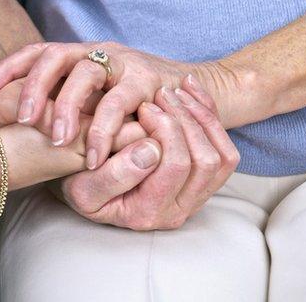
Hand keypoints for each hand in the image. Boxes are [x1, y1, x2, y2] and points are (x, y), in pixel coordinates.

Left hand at [0, 42, 237, 168]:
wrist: (190, 92)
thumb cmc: (131, 103)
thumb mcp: (93, 99)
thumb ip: (64, 104)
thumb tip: (15, 123)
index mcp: (78, 54)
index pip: (36, 52)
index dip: (6, 69)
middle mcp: (97, 52)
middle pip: (55, 55)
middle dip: (34, 87)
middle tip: (22, 119)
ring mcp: (122, 63)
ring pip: (86, 74)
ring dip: (67, 107)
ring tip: (56, 140)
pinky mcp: (147, 82)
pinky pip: (119, 103)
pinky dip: (102, 131)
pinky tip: (91, 157)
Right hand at [56, 82, 239, 229]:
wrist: (85, 185)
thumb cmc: (80, 184)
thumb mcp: (80, 187)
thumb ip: (111, 176)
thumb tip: (151, 151)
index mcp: (148, 213)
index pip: (176, 166)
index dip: (166, 130)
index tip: (144, 107)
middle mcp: (177, 211)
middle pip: (204, 161)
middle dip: (185, 119)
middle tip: (160, 94)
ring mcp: (194, 199)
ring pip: (221, 157)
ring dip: (201, 118)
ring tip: (174, 93)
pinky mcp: (202, 185)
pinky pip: (226, 152)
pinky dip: (212, 119)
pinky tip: (190, 93)